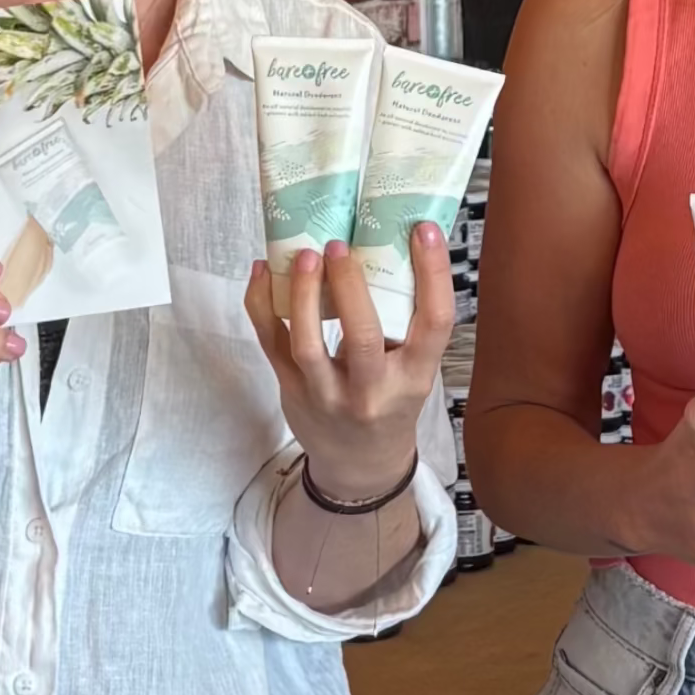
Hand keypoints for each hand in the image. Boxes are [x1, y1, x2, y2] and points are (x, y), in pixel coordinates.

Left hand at [245, 229, 453, 500]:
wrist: (359, 465)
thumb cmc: (390, 401)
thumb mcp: (412, 370)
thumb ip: (405, 322)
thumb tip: (388, 244)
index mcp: (414, 377)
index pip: (434, 323)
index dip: (433, 273)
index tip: (424, 229)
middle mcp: (372, 390)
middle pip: (363, 337)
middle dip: (349, 286)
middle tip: (339, 244)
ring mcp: (326, 394)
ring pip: (307, 345)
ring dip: (302, 295)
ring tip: (304, 255)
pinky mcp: (291, 389)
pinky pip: (270, 343)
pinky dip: (261, 303)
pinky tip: (261, 271)